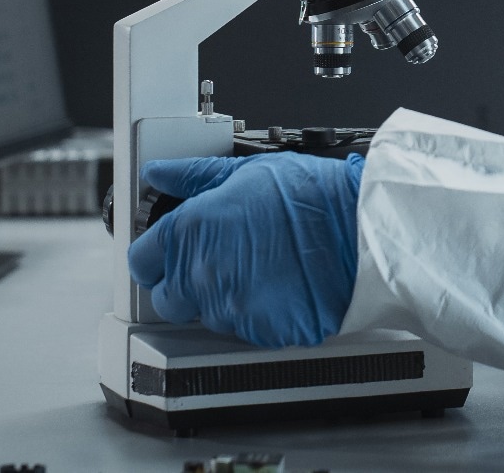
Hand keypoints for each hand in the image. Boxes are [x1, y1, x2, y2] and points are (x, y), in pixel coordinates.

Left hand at [127, 151, 364, 347]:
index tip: (168, 252)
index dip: (154, 255)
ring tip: (260, 268)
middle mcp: (203, 273)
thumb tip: (161, 173)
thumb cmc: (314, 197)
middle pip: (167, 298)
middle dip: (184, 283)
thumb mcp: (248, 171)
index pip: (141, 260)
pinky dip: (254, 314)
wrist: (362, 231)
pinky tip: (277, 285)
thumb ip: (194, 177)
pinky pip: (242, 330)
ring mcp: (230, 307)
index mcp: (191, 231)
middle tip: (219, 261)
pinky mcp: (258, 332)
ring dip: (222, 298)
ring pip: (205, 316)